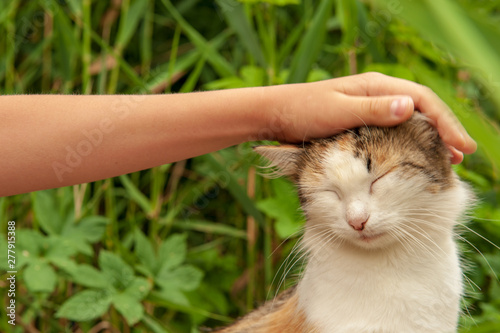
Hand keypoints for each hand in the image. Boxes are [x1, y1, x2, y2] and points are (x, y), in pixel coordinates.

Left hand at [261, 72, 475, 163]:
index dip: (444, 121)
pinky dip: (409, 142)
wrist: (274, 115)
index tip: (460, 145)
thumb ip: (372, 110)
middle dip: (443, 130)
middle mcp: (376, 94)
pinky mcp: (360, 122)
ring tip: (449, 158)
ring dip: (429, 138)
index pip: (420, 100)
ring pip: (408, 120)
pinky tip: (416, 155)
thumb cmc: (302, 111)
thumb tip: (410, 108)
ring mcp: (369, 108)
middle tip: (462, 155)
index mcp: (375, 86)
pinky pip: (393, 130)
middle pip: (420, 109)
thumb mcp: (338, 112)